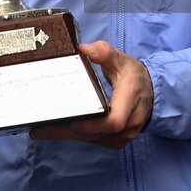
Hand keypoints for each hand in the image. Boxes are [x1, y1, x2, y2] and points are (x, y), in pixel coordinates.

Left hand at [30, 41, 153, 149]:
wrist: (151, 92)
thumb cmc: (135, 77)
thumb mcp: (121, 60)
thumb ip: (104, 53)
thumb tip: (83, 49)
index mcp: (130, 102)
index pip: (114, 122)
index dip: (91, 124)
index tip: (69, 120)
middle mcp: (128, 125)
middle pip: (95, 134)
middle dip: (67, 130)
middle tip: (39, 127)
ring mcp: (122, 137)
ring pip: (91, 139)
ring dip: (67, 135)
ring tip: (41, 130)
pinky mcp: (115, 141)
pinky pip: (93, 141)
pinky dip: (76, 135)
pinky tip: (57, 131)